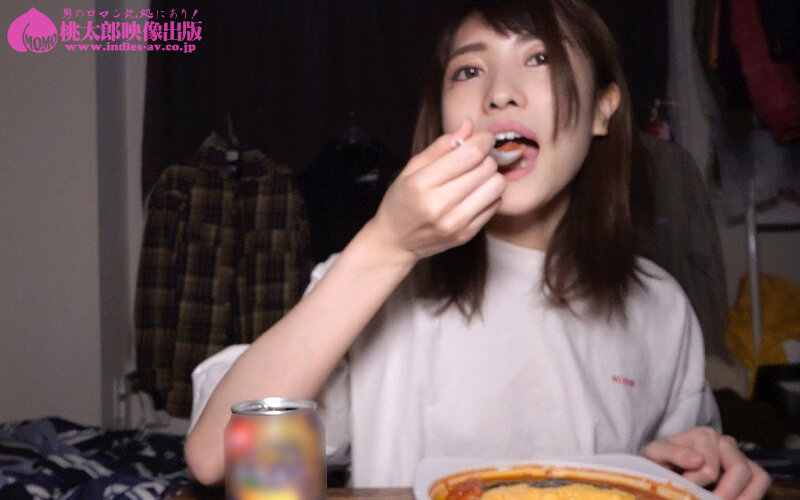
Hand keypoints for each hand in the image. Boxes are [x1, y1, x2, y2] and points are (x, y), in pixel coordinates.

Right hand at [367, 119, 504, 260]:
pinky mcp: (466, 235)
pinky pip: (495, 205)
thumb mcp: (411, 168)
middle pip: (486, 168)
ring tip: (476, 177)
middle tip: (475, 159)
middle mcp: (440, 205)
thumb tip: (469, 125)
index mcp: (422, 184)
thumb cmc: (401, 200)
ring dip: (490, 176)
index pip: (470, 154)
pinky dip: (489, 195)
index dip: (483, 140)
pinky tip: (474, 195)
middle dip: (485, 157)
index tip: (483, 138)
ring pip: (496, 186)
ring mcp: (455, 223)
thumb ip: (441, 146)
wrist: (395, 241)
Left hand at [642, 427, 770, 499]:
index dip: (698, 483)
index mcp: (703, 435)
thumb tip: (698, 460)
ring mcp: (739, 456)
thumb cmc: (661, 459)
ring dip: (744, 497)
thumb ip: (673, 453)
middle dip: (726, 492)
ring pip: (756, 475)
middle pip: (739, 468)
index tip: (686, 489)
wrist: (664, 465)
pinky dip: (752, 496)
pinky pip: (761, 481)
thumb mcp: (656, 454)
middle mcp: (725, 442)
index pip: (710, 465)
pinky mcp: (748, 470)